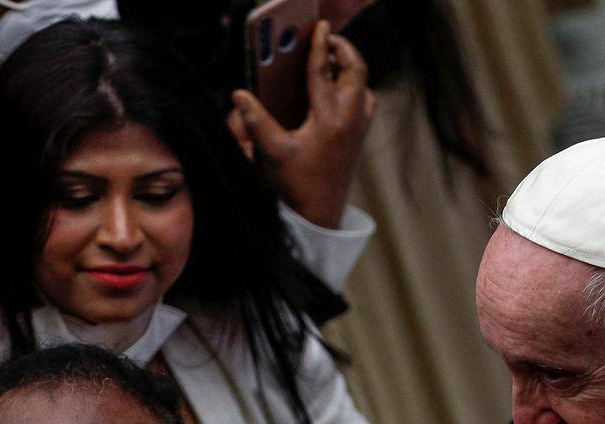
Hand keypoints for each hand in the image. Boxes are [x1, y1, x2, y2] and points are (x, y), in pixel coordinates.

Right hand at [227, 20, 374, 229]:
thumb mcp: (272, 153)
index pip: (324, 71)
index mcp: (328, 118)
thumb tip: (239, 95)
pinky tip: (339, 90)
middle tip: (328, 39)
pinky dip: (355, 87)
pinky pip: (364, 101)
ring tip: (332, 60)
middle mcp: (349, 119)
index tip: (320, 27)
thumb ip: (255, 121)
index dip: (320, 46)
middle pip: (355, 71)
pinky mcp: (359, 137)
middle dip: (343, 50)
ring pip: (363, 85)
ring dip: (350, 68)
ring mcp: (358, 128)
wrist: (320, 216)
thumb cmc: (296, 186)